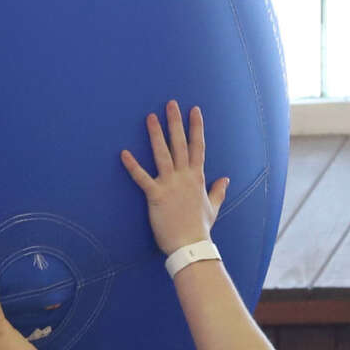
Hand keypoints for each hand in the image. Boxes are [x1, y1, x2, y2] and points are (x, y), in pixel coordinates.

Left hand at [122, 102, 227, 256]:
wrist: (191, 245)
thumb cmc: (200, 228)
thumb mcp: (213, 207)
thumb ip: (218, 191)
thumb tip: (225, 179)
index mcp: (198, 178)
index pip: (198, 146)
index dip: (196, 127)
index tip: (194, 110)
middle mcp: (185, 177)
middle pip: (181, 143)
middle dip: (176, 122)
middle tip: (171, 104)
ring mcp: (171, 185)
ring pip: (163, 154)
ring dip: (156, 134)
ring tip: (150, 117)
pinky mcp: (156, 196)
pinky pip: (142, 178)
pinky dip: (133, 166)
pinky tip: (123, 153)